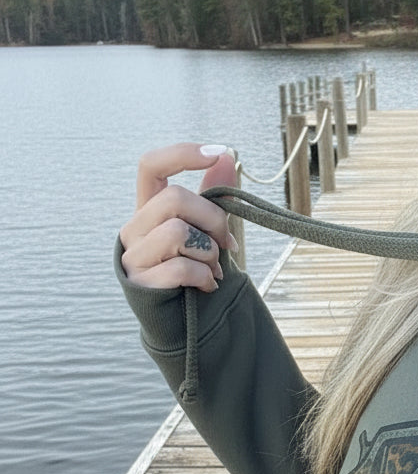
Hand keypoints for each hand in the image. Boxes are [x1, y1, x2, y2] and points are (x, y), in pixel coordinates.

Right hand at [120, 143, 238, 291]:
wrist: (185, 320)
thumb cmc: (195, 270)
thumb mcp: (207, 231)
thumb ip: (214, 197)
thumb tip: (226, 156)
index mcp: (149, 209)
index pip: (151, 166)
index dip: (181, 154)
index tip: (215, 153)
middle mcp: (134, 228)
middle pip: (174, 198)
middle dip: (213, 219)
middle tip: (227, 244)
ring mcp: (134, 256)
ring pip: (177, 232)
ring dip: (209, 252)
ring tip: (213, 268)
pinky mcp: (142, 283)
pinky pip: (180, 267)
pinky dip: (204, 276)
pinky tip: (208, 284)